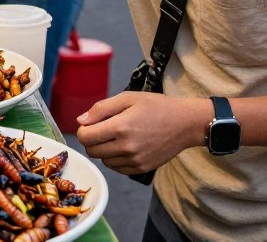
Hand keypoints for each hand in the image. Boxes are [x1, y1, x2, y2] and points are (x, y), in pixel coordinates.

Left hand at [76, 92, 206, 174]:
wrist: (185, 123)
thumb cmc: (156, 106)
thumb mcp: (128, 98)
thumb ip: (101, 108)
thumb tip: (81, 121)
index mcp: (120, 127)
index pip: (85, 137)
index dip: (83, 129)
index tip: (91, 123)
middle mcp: (126, 147)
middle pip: (91, 151)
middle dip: (91, 140)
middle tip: (102, 129)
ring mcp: (135, 160)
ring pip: (103, 161)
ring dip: (103, 150)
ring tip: (115, 136)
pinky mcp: (142, 168)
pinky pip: (117, 168)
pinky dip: (115, 159)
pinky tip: (124, 146)